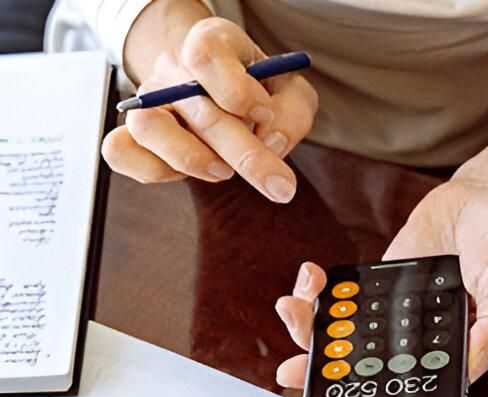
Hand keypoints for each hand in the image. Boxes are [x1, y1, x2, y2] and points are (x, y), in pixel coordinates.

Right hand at [103, 10, 316, 201]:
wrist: (215, 90)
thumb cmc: (257, 93)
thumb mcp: (289, 92)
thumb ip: (292, 112)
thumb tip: (270, 140)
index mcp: (212, 45)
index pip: (206, 55)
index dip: (239, 92)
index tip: (264, 113)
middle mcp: (173, 71)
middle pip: (196, 107)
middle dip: (245, 154)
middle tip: (280, 185)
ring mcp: (148, 103)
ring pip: (148, 128)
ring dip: (194, 160)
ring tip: (224, 171)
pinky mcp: (134, 137)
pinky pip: (121, 152)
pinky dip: (153, 171)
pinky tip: (187, 175)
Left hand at [273, 175, 487, 386]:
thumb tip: (466, 370)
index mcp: (450, 355)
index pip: (402, 389)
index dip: (364, 396)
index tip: (331, 394)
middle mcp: (418, 342)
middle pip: (363, 367)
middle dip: (321, 369)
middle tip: (293, 367)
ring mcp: (394, 314)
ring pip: (346, 336)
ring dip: (310, 329)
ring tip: (293, 310)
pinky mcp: (379, 285)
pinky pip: (343, 299)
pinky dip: (319, 294)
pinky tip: (311, 280)